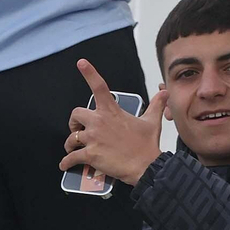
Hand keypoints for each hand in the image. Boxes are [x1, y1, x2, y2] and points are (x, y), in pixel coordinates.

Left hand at [59, 59, 167, 185]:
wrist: (146, 166)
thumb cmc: (147, 145)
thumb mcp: (152, 121)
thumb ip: (156, 105)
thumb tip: (164, 93)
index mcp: (111, 111)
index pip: (99, 87)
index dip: (89, 72)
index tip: (81, 63)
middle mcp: (99, 122)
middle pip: (75, 114)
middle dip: (73, 122)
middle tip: (77, 129)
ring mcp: (93, 138)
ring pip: (70, 138)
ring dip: (70, 144)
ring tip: (73, 149)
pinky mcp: (90, 154)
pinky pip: (71, 158)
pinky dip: (66, 162)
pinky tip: (65, 165)